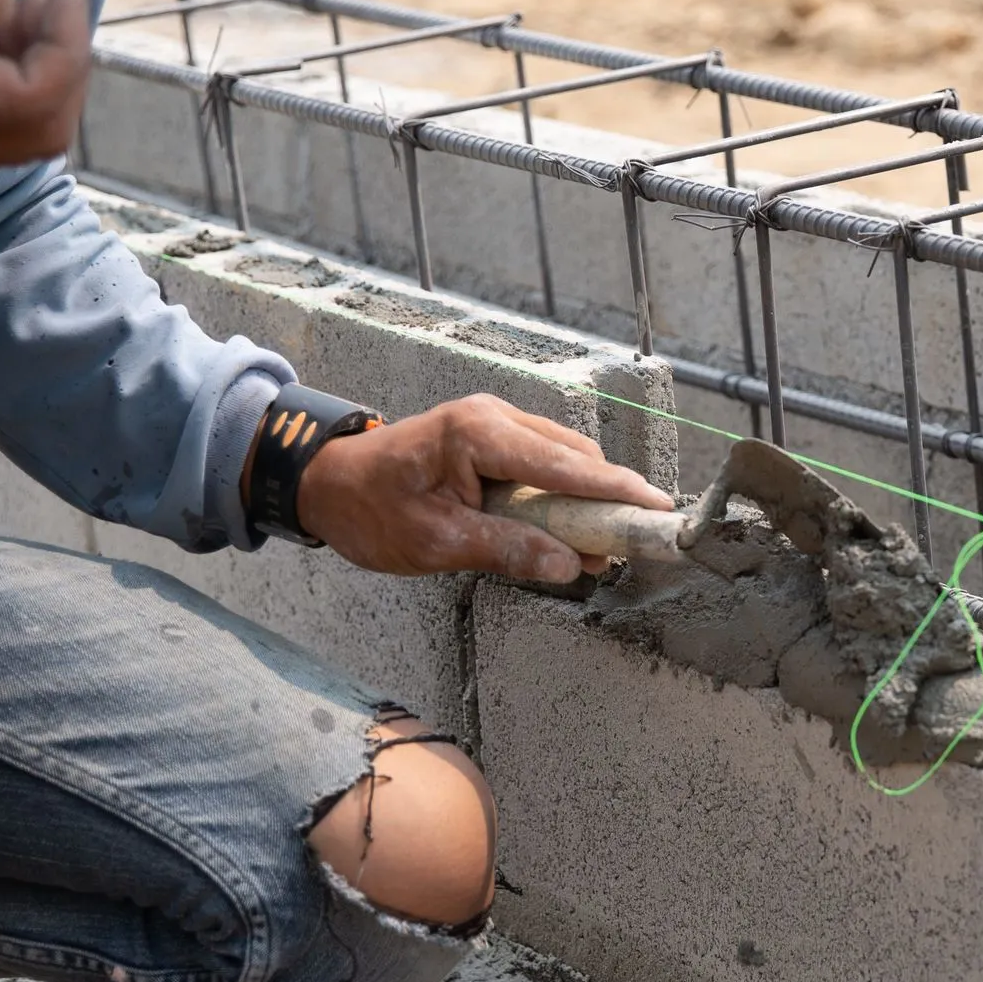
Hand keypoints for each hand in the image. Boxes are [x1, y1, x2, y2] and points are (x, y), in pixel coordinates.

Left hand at [292, 394, 672, 582]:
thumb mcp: (436, 540)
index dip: (616, 490)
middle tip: (630, 544)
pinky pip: (543, 464)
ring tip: (599, 547)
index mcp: (478, 434)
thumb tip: (569, 565)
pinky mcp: (492, 438)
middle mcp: (493, 417)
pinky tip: (566, 530)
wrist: (325, 482)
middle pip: (576, 458)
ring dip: (585, 501)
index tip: (657, 509)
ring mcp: (494, 423)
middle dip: (608, 499)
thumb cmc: (369, 509)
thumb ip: (506, 550)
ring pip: (564, 460)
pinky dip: (562, 495)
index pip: (565, 466)